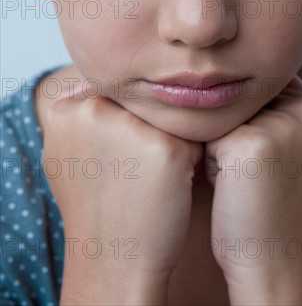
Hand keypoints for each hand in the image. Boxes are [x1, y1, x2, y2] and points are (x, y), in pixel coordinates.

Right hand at [41, 84, 202, 302]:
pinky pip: (190, 137)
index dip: (123, 122)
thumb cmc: (95, 205)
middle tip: (136, 168)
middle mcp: (94, 108)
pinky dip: (188, 160)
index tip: (118, 155)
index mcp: (66, 108)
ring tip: (150, 176)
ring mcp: (130, 126)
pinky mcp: (166, 148)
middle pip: (141, 102)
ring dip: (168, 140)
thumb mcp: (69, 153)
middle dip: (145, 127)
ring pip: (167, 116)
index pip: (113, 93)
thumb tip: (100, 86)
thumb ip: (82, 113)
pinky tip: (170, 185)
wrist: (114, 260)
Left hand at [204, 75, 301, 302]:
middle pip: (248, 101)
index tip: (267, 164)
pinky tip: (230, 186)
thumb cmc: (276, 205)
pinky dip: (211, 162)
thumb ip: (283, 112)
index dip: (258, 127)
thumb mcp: (295, 150)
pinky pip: (210, 136)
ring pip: (227, 116)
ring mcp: (284, 124)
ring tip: (243, 179)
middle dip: (241, 133)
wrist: (274, 261)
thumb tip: (247, 81)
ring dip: (224, 145)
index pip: (271, 93)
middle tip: (255, 175)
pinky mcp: (252, 142)